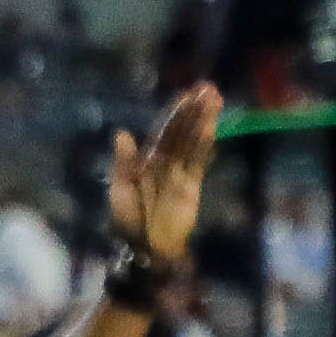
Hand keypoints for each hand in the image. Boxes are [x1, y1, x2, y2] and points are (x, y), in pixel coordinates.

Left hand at [105, 83, 220, 266]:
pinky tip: (211, 128)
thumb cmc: (128, 220)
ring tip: (215, 100)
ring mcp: (180, 174)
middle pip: (182, 132)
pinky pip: (198, 162)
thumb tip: (122, 132)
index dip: (174, 113)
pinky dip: (205, 146)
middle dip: (194, 111)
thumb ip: (124, 161)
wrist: (145, 248)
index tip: (185, 95)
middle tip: (208, 88)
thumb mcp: (120, 189)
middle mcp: (165, 163)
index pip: (164, 131)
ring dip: (203, 121)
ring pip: (193, 142)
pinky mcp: (192, 187)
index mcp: (146, 160)